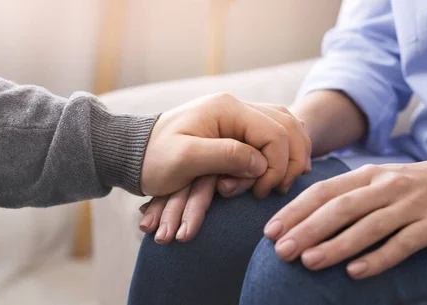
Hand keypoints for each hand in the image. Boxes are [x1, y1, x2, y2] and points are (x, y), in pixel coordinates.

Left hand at [140, 95, 310, 242]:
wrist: (135, 152)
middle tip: (276, 190)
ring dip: (291, 154)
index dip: (276, 165)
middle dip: (289, 161)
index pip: (274, 133)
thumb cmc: (154, 157)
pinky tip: (283, 168)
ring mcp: (236, 116)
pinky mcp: (234, 129)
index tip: (260, 192)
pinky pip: (272, 133)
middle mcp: (236, 107)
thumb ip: (225, 156)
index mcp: (228, 109)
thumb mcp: (185, 159)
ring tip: (283, 181)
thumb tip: (260, 163)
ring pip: (284, 126)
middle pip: (286, 126)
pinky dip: (283, 150)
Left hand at [264, 153, 426, 278]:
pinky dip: (379, 258)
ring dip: (336, 245)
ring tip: (308, 262)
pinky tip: (356, 273)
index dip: (295, 211)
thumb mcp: (377, 181)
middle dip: (307, 229)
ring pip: (368, 226)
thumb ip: (346, 194)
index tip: (270, 231)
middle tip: (281, 251)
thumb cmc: (411, 186)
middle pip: (340, 208)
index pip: (323, 191)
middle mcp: (385, 187)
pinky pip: (403, 243)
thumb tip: (302, 216)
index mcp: (366, 175)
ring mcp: (410, 205)